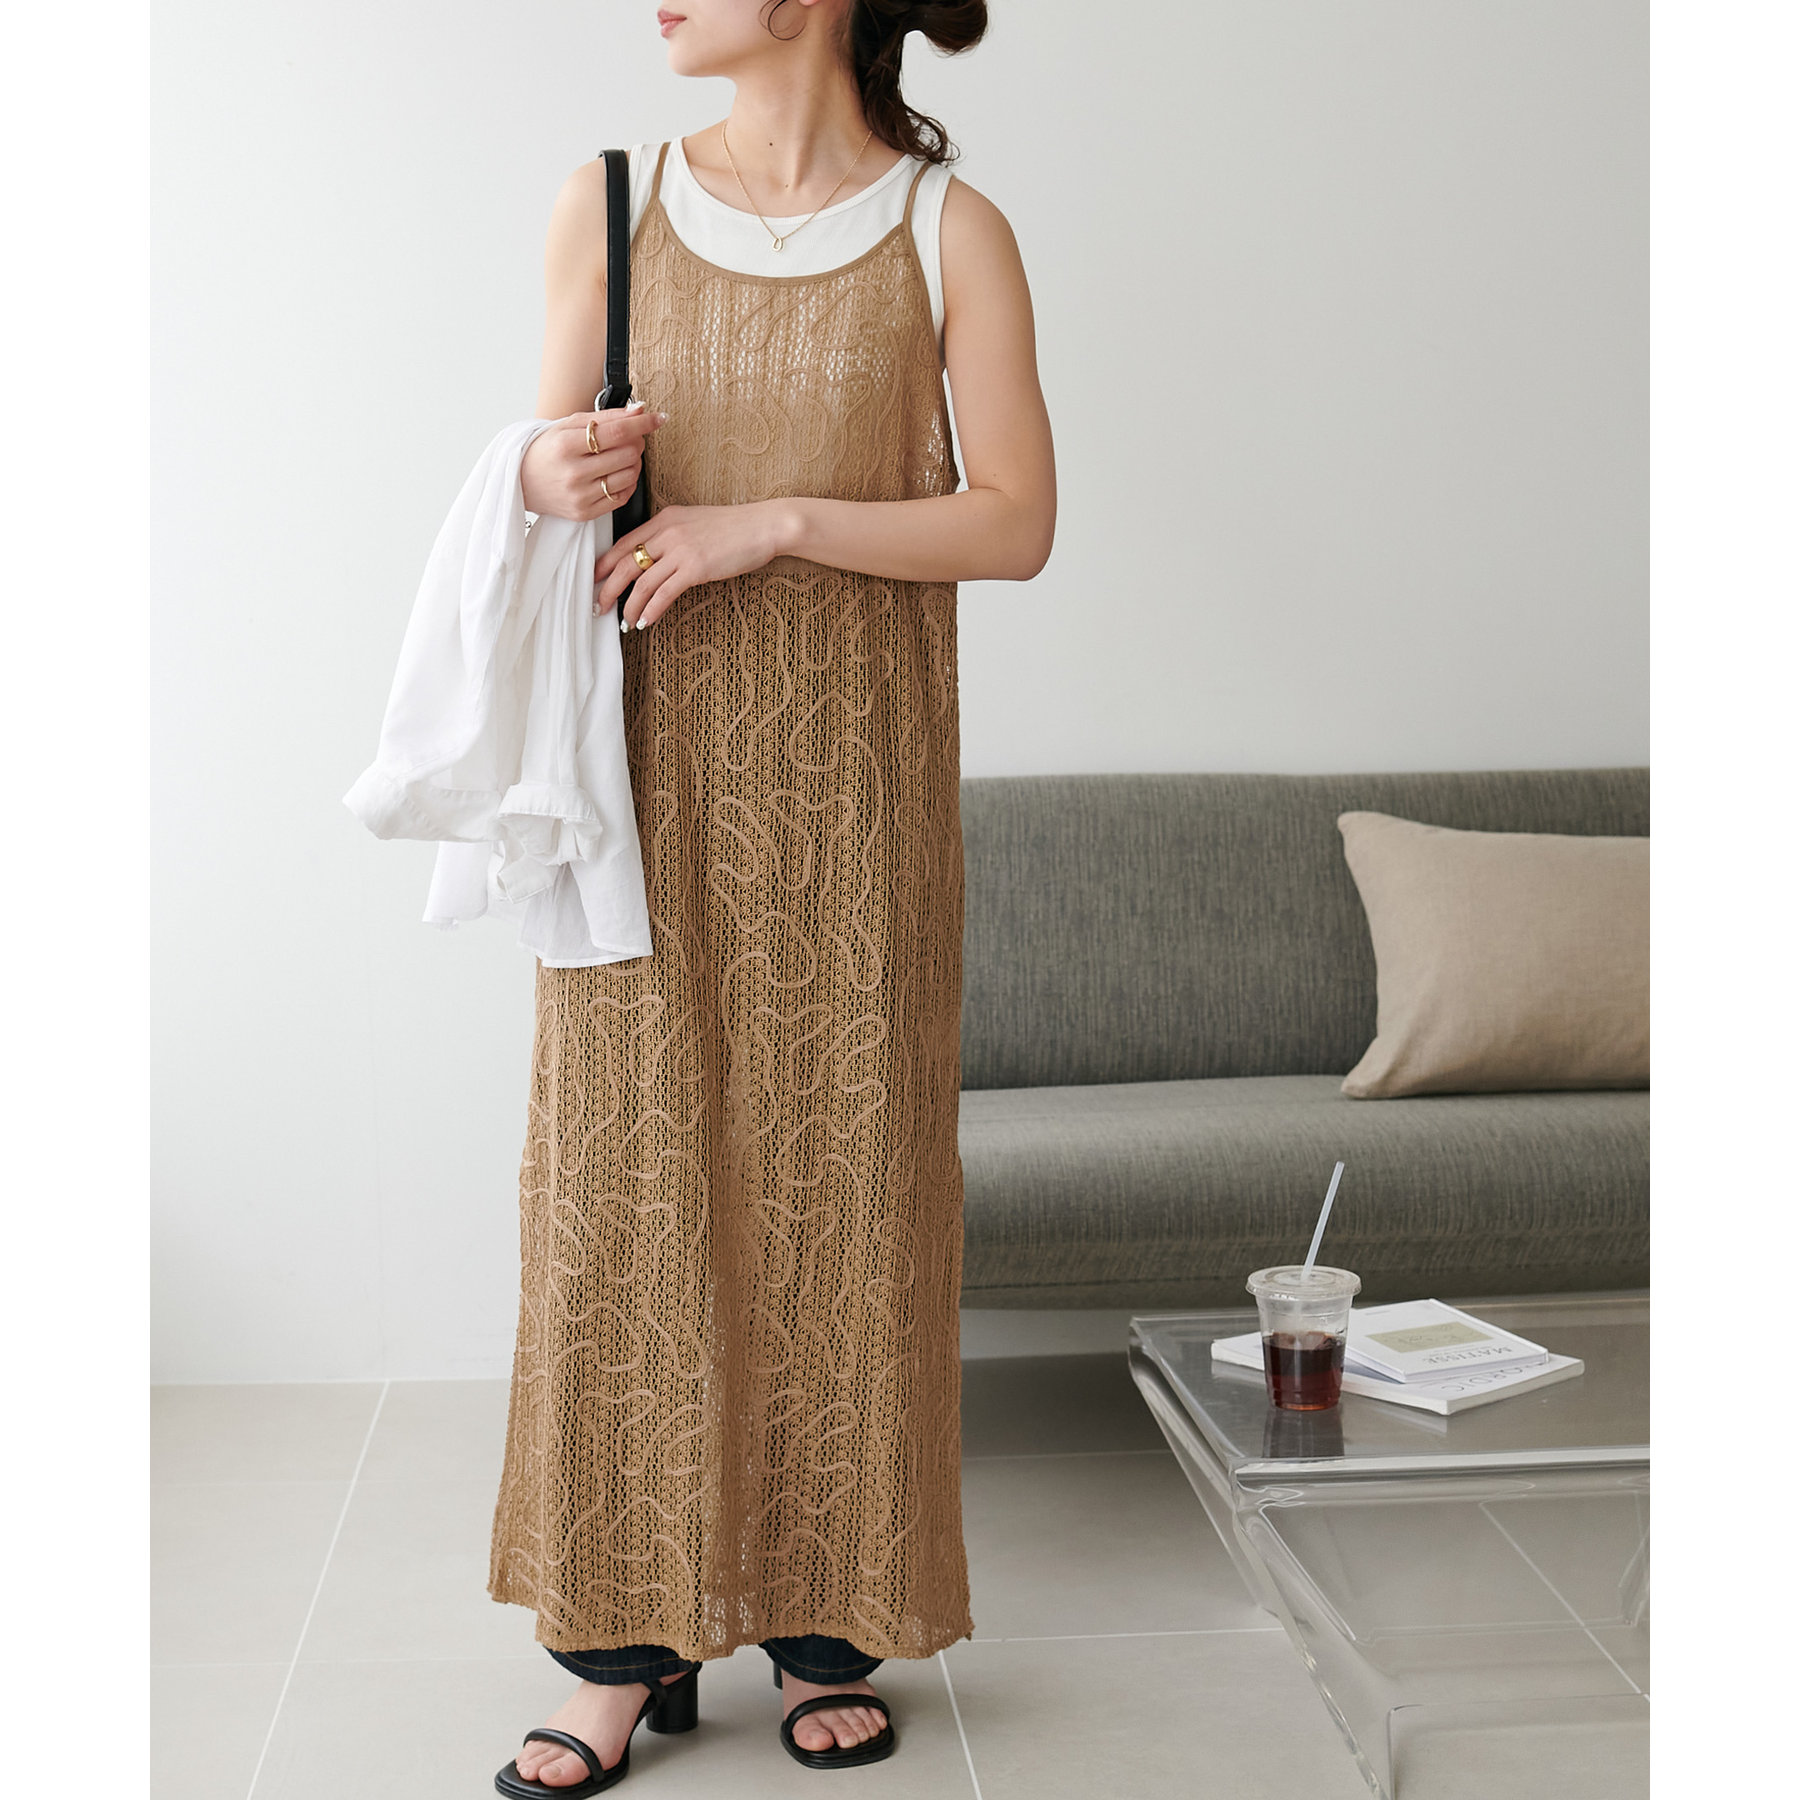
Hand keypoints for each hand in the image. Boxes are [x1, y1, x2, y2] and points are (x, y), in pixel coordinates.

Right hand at [521, 402, 664, 520]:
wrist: (521, 482)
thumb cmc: (546, 450)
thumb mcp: (568, 425)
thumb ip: (606, 417)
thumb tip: (640, 410)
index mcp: (565, 445)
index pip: (617, 432)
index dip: (642, 423)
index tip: (657, 418)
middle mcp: (573, 473)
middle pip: (627, 454)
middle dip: (636, 441)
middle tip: (630, 437)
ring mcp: (580, 496)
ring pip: (629, 475)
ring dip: (634, 462)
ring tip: (622, 455)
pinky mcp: (585, 513)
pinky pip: (622, 497)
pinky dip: (627, 482)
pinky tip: (619, 473)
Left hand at [595, 501, 794, 627]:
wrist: (763, 526)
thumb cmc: (734, 528)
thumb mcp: (695, 522)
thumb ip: (672, 535)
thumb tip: (655, 559)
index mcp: (664, 519)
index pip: (624, 542)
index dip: (604, 564)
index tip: (594, 580)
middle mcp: (667, 532)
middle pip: (625, 563)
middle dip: (607, 588)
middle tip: (598, 606)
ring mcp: (681, 550)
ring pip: (642, 582)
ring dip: (629, 606)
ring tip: (623, 622)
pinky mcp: (695, 568)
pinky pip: (664, 593)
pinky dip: (651, 610)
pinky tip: (646, 622)